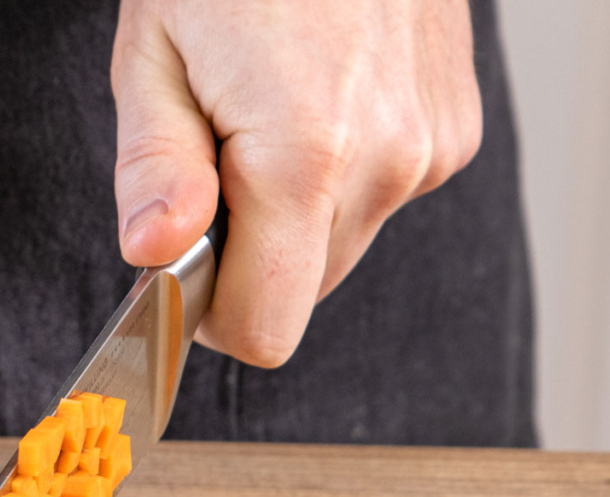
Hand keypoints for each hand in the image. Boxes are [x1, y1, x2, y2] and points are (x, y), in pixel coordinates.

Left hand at [112, 0, 482, 365]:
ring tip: (266, 116)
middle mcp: (388, 164)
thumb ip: (156, 171)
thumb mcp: (154, 55)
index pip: (265, 328)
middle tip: (216, 160)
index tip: (184, 266)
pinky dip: (339, 176)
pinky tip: (318, 99)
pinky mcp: (454, 131)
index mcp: (306, 157)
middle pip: (302, 293)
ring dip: (293, 215)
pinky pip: (379, 197)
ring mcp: (431, 148)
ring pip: (340, 247)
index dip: (210, 316)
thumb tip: (154, 258)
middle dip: (250, 256)